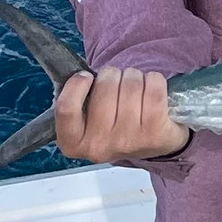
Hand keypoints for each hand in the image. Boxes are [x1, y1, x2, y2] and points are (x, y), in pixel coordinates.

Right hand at [55, 67, 189, 162]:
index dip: (77, 84)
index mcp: (74, 143)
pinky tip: (151, 89)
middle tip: (117, 83)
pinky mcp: (155, 134)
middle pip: (104, 86)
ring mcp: (127, 141)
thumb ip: (76, 100)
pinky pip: (154, 87)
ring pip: (131, 83)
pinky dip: (154, 79)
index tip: (86, 77)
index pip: (67, 108)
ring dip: (134, 76)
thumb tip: (80, 74)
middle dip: (113, 75)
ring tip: (135, 88)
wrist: (153, 146)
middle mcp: (99, 146)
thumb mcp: (86, 120)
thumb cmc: (115, 125)